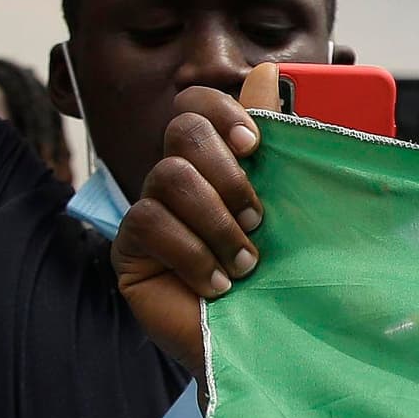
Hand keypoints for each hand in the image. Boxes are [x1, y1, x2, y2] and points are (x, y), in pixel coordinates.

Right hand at [112, 84, 265, 373]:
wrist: (263, 345)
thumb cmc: (280, 277)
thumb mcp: (290, 207)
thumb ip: (279, 144)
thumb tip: (266, 72)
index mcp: (218, 161)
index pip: (198, 103)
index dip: (223, 112)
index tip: (256, 146)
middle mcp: (178, 178)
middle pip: (183, 130)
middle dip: (228, 174)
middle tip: (257, 219)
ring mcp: (149, 210)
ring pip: (169, 176)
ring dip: (216, 222)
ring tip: (246, 263)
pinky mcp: (129, 248)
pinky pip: (148, 222)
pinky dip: (191, 253)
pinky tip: (215, 284)